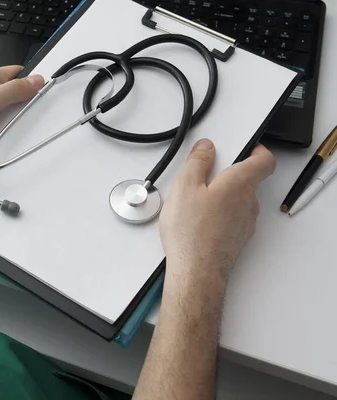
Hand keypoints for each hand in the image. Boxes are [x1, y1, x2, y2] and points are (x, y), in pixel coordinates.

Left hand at [0, 66, 43, 168]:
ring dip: (8, 131)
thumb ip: (13, 90)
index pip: (18, 74)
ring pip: (5, 121)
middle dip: (22, 111)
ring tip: (6, 136)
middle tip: (28, 120)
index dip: (33, 80)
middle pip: (13, 100)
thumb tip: (35, 80)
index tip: (47, 90)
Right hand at [159, 139, 275, 282]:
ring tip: (193, 201)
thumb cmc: (192, 233)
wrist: (196, 273)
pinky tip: (196, 221)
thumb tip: (206, 148)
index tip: (240, 147)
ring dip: (221, 195)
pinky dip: (218, 213)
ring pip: (238, 200)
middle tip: (203, 174)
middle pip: (247, 179)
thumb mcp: (184, 188)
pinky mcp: (237, 238)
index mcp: (241, 184)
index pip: (264, 160)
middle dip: (227, 173)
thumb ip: (197, 163)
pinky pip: (231, 217)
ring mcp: (245, 223)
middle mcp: (249, 203)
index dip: (254, 150)